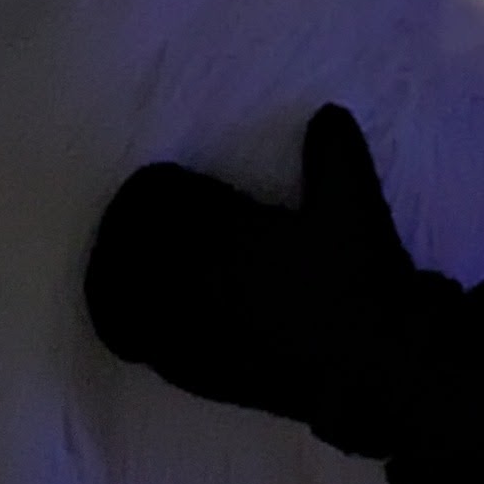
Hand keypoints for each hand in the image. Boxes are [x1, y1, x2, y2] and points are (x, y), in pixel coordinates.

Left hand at [84, 103, 436, 450]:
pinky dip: (124, 314)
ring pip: (116, 293)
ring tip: (132, 258)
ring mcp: (180, 332)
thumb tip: (327, 113)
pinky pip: (131, 338)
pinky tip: (148, 307)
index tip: (170, 177)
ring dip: (116, 268)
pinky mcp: (188, 370)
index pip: (155, 200)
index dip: (159, 185)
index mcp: (214, 235)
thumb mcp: (353, 201)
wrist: (368, 365)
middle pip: (125, 243)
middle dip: (132, 221)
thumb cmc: (357, 278)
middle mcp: (184, 284)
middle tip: (153, 209)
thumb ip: (333, 151)